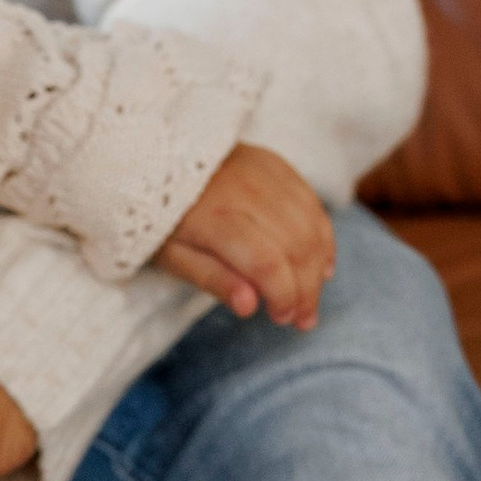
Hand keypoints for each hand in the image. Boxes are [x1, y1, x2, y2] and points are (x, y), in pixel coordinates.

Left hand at [156, 144, 334, 330]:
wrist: (159, 162)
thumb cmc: (163, 216)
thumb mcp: (173, 256)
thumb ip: (212, 279)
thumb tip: (250, 307)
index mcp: (216, 219)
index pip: (266, 262)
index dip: (283, 294)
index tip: (282, 318)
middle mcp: (247, 193)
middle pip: (295, 247)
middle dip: (306, 289)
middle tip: (303, 319)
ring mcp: (265, 175)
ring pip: (310, 227)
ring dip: (318, 268)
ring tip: (311, 298)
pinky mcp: (276, 165)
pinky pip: (312, 204)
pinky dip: (322, 237)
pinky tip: (321, 265)